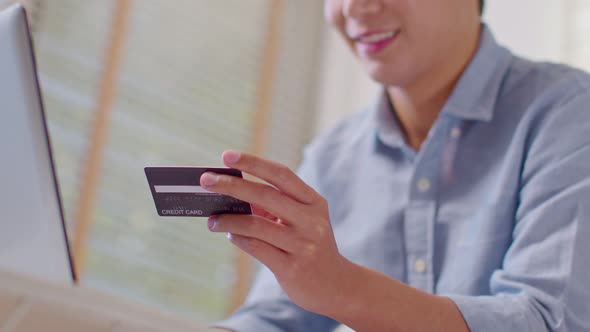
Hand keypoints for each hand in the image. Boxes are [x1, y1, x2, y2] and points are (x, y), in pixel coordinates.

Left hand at [200, 150, 351, 314]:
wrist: (335, 285)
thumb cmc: (309, 246)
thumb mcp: (301, 221)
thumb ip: (274, 207)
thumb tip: (233, 194)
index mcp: (314, 202)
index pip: (281, 175)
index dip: (254, 163)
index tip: (227, 156)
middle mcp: (311, 220)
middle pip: (265, 195)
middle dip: (232, 185)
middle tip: (206, 181)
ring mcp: (303, 244)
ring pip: (256, 225)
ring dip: (228, 220)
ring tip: (212, 220)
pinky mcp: (292, 267)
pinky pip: (256, 248)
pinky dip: (237, 238)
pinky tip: (229, 235)